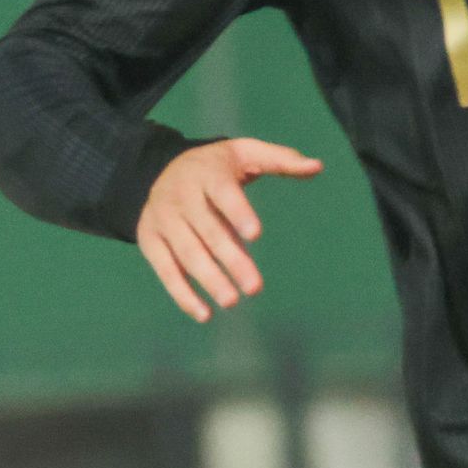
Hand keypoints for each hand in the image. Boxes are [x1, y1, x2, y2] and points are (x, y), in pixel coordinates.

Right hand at [135, 135, 324, 322]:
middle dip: (230, 259)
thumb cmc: (216, 167)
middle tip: (254, 287)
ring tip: (231, 302)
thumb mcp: (245, 153)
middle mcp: (181, 196)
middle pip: (207, 230)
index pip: (223, 193)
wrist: (161, 169)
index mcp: (208, 174)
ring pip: (186, 253)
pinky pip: (165, 270)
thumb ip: (280, 160)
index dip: (237, 213)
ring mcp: (163, 219)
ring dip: (208, 280)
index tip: (255, 234)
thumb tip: (317, 167)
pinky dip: (182, 294)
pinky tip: (204, 314)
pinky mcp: (150, 240)